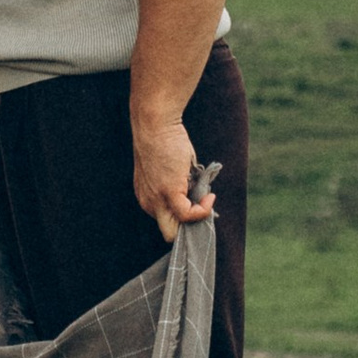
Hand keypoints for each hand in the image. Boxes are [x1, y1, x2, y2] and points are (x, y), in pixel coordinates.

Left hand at [130, 110, 215, 242]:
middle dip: (190, 228)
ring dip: (197, 219)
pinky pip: (188, 215)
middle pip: (169, 233)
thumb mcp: (172, 171)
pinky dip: (202, 210)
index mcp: (147, 198)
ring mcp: (157, 200)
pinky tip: (210, 197)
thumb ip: (183, 187)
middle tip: (205, 210)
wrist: (155, 124)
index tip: (200, 206)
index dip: (185, 218)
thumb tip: (201, 197)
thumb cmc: (165, 140)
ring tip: (207, 199)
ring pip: (176, 231)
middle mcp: (148, 203)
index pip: (166, 222)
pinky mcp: (168, 192)